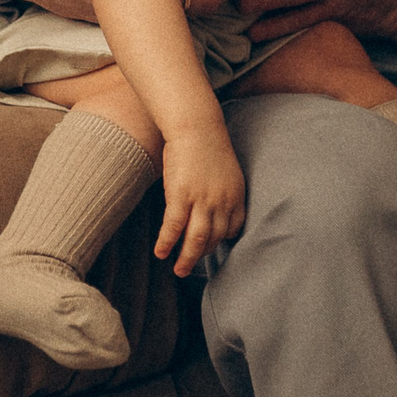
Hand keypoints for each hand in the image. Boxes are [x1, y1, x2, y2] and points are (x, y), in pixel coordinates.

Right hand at [154, 123, 245, 277]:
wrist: (196, 126)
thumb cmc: (207, 145)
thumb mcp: (226, 171)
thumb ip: (224, 191)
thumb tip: (215, 206)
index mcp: (236, 196)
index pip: (232, 229)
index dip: (220, 241)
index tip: (210, 247)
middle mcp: (222, 202)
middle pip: (214, 238)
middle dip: (201, 255)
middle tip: (190, 267)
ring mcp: (202, 200)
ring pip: (196, 238)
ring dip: (187, 258)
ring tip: (179, 271)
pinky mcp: (181, 195)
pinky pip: (174, 226)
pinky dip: (167, 242)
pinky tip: (160, 252)